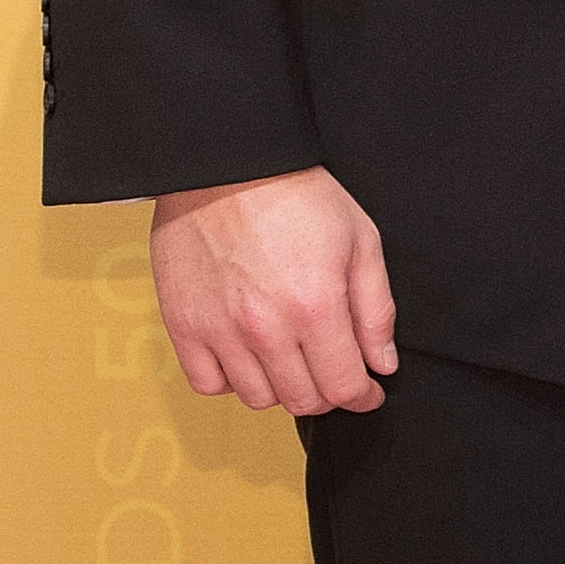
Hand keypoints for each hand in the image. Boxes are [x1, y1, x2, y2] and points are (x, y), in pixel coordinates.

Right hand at [149, 166, 398, 415]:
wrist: (227, 163)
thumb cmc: (297, 193)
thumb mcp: (360, 240)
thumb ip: (376, 310)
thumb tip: (381, 364)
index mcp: (316, 307)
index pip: (344, 388)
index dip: (363, 397)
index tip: (368, 392)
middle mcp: (266, 328)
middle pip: (303, 400)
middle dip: (327, 393)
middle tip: (331, 371)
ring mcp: (220, 330)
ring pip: (258, 399)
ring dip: (282, 388)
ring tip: (290, 359)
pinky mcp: (183, 324)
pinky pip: (208, 384)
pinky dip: (231, 381)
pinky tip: (247, 356)